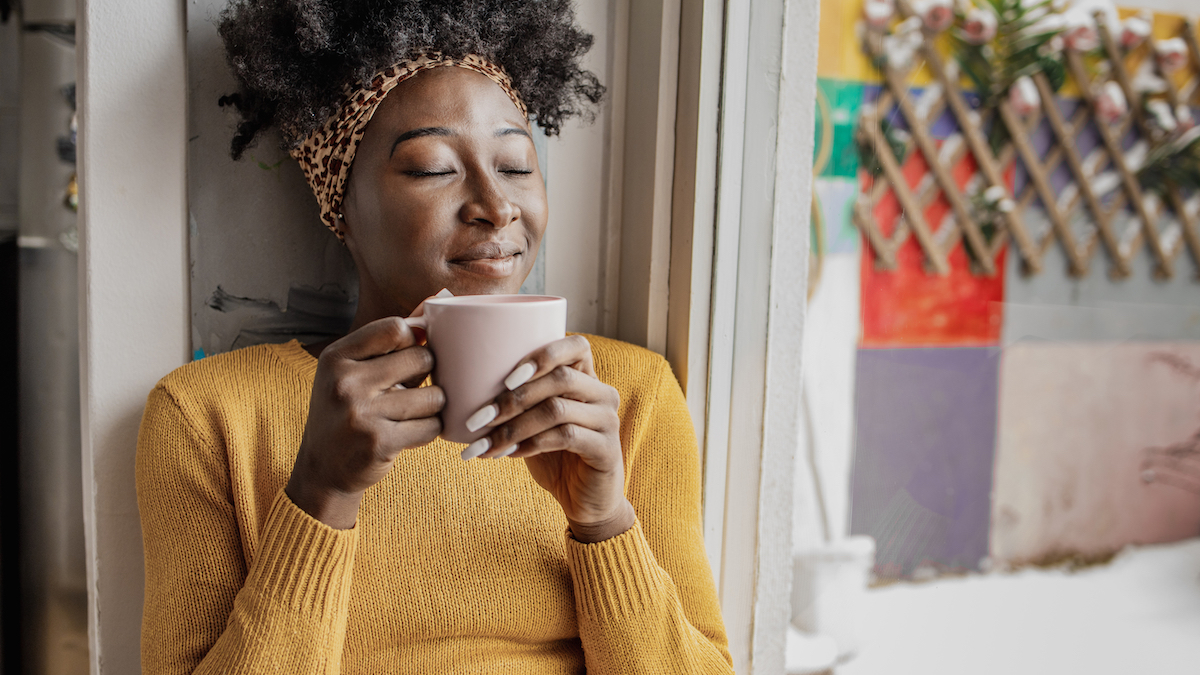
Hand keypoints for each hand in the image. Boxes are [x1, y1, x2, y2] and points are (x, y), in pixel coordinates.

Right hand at [286, 316, 444, 528]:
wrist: (323, 468)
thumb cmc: (348, 409)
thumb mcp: (355, 369)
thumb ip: (394, 336)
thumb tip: (441, 295)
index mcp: (337, 357)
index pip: (397, 327)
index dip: (414, 340)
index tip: (409, 355)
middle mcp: (345, 382)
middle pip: (422, 359)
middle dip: (427, 375)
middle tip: (410, 389)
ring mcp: (361, 413)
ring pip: (433, 396)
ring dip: (431, 406)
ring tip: (411, 413)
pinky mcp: (379, 443)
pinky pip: (431, 426)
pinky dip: (429, 430)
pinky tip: (410, 433)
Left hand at [463, 335, 635, 542]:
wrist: (585, 501)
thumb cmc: (554, 456)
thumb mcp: (535, 423)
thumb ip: (520, 400)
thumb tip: (462, 386)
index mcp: (587, 378)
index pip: (577, 346)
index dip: (543, 355)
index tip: (505, 378)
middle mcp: (603, 394)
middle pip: (559, 379)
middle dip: (513, 398)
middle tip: (478, 418)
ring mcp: (607, 420)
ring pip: (556, 410)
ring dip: (514, 426)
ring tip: (485, 443)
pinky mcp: (607, 448)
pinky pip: (565, 437)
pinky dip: (531, 444)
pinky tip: (509, 454)